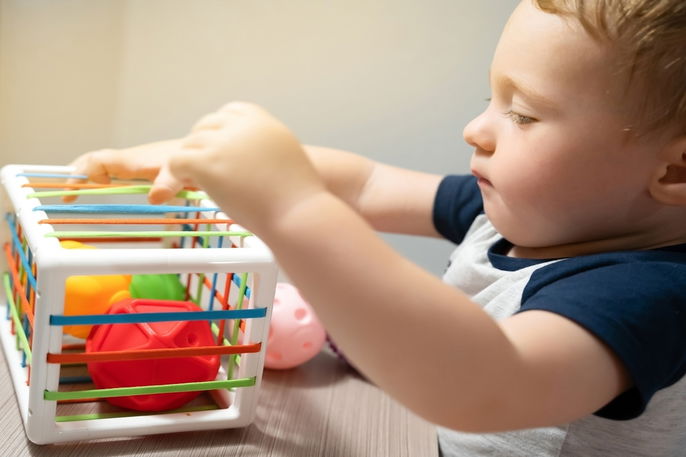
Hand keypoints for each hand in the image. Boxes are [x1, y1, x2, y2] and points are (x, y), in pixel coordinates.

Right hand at [65, 139, 183, 203]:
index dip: (82, 175)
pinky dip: (104, 177)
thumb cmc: (189, 162)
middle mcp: (129, 160)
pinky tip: (107, 187)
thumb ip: (167, 185)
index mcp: (130, 161)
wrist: (202, 149)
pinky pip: (115, 169)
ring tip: (77, 190)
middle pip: (93, 161)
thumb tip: (154, 198)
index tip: (76, 192)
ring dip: (88, 175)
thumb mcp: (178, 174)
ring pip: (103, 164)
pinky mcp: (142, 166)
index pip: (95, 162)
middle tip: (67, 193)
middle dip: (77, 174)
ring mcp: (135, 162)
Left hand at [167, 102, 325, 232]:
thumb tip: (237, 151)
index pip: (227, 113)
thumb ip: (259, 143)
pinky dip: (177, 177)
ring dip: (193, 165)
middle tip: (210, 173)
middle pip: (204, 127)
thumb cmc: (295, 194)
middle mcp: (238, 125)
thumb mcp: (283, 151)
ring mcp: (220, 143)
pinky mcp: (205, 163)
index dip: (220, 134)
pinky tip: (193, 189)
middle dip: (203, 149)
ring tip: (209, 187)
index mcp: (258, 118)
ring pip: (189, 146)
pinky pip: (176, 163)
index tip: (222, 153)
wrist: (297, 213)